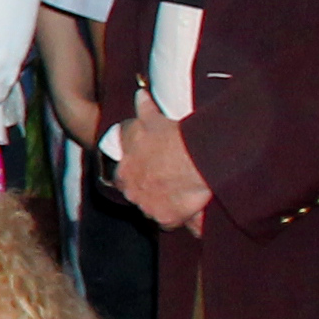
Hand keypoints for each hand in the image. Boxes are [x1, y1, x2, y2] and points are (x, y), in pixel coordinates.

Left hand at [119, 93, 210, 233]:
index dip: (135, 174)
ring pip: (153, 209)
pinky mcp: (167, 219)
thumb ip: (143, 109)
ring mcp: (148, 208)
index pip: (122, 177)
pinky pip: (172, 223)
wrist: (196, 158)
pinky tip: (192, 212)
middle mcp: (132, 193)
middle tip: (168, 181)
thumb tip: (140, 95)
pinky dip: (182, 220)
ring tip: (183, 194)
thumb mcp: (152, 120)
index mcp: (123, 171)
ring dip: (164, 204)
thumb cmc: (171, 138)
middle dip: (149, 191)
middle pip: (138, 196)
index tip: (149, 170)